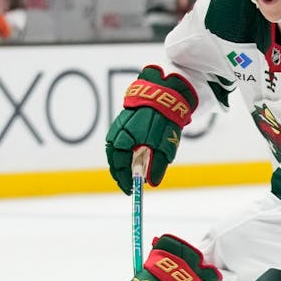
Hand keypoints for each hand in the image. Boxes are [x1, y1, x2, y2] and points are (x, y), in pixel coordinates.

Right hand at [105, 65, 196, 193]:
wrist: (166, 90)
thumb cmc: (164, 118)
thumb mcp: (164, 147)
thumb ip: (156, 166)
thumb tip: (151, 183)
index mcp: (123, 141)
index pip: (118, 166)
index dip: (124, 180)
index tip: (131, 190)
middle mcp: (117, 133)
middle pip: (114, 159)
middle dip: (121, 173)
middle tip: (130, 184)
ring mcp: (120, 124)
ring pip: (116, 149)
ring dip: (123, 162)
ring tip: (133, 171)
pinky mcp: (125, 118)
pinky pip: (120, 139)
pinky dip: (125, 150)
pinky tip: (134, 153)